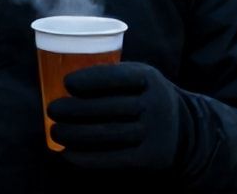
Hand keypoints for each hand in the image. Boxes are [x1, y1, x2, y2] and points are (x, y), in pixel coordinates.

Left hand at [46, 61, 187, 172]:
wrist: (185, 132)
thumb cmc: (144, 98)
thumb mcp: (140, 79)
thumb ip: (112, 77)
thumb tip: (61, 84)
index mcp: (150, 79)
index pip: (117, 77)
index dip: (90, 80)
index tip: (66, 84)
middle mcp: (155, 105)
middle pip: (107, 108)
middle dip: (73, 109)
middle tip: (52, 110)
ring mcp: (155, 133)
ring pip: (106, 134)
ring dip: (73, 134)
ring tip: (55, 131)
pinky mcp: (151, 158)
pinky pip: (112, 158)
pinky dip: (85, 157)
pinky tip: (67, 153)